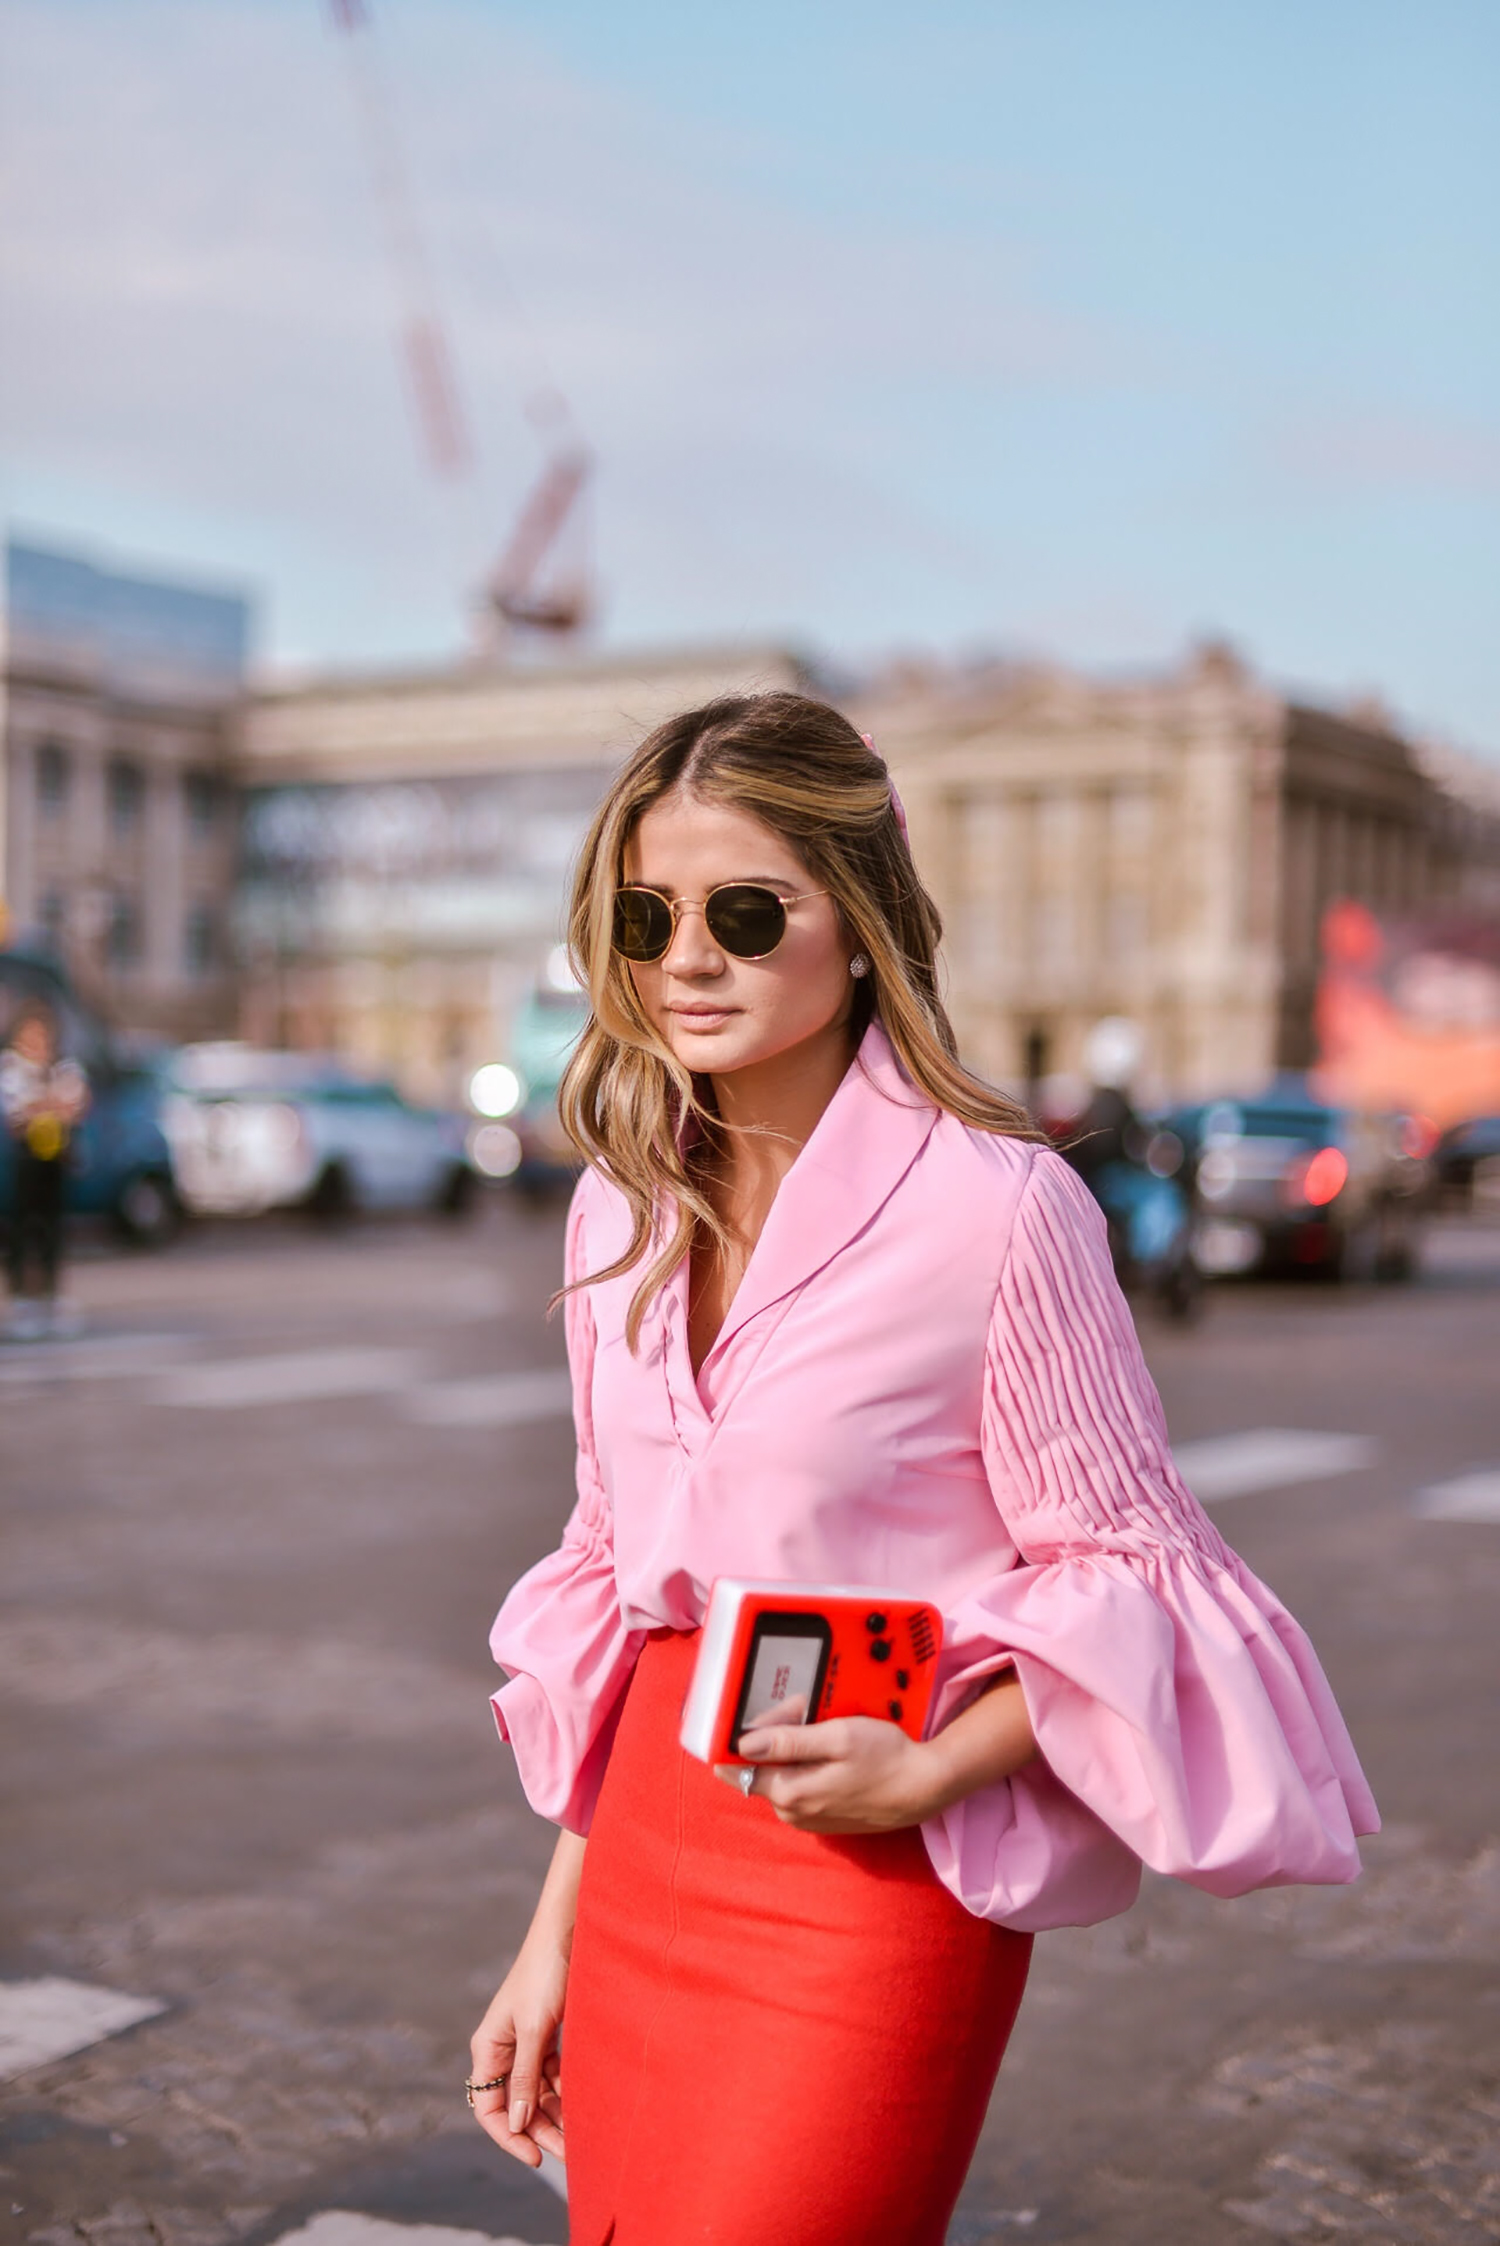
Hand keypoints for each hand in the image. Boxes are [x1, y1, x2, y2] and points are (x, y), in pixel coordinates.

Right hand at [469, 1936, 567, 2168]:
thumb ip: (526, 2077)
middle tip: (570, 2154)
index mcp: (488, 2047)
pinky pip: (553, 2075)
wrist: (568, 1933)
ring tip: (582, 2137)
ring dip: (556, 2115)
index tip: (535, 2158)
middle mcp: (503, 2049)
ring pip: (537, 2093)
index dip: (509, 2137)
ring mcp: (526, 2043)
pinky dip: (566, 2091)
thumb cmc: (544, 1975)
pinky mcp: (547, 2035)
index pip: (489, 2107)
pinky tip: (584, 2106)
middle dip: (540, 2131)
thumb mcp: (534, 2030)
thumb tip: (518, 2124)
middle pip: (517, 2104)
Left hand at [732, 1715, 939, 1834]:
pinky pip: (798, 1787)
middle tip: (800, 1712)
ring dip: (788, 1752)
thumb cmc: (884, 1757)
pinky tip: (827, 1751)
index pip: (737, 1767)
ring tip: (819, 1727)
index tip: (757, 1715)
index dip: (741, 1736)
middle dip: (769, 1739)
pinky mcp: (822, 1818)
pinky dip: (804, 1766)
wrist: (923, 1788)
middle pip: (758, 1769)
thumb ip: (788, 1742)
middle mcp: (791, 1812)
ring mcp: (806, 1818)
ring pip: (778, 1777)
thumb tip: (743, 1746)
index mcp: (787, 1792)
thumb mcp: (837, 1737)